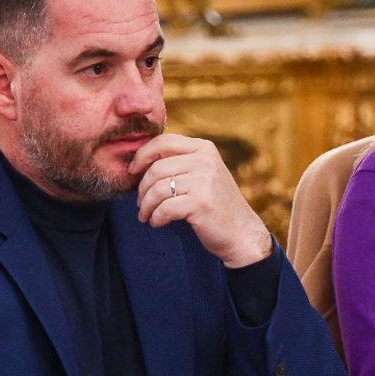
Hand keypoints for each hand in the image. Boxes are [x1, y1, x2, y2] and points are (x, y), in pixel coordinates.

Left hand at [132, 134, 272, 267]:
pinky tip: (158, 223)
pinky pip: (165, 208)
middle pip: (156, 168)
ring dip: (147, 206)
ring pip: (157, 189)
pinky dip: (156, 218)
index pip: (163, 142)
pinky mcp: (201, 203)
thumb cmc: (216, 206)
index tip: (132, 171)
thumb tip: (140, 163)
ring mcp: (205, 181)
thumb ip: (180, 163)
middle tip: (140, 203)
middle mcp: (205, 160)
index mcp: (204, 149)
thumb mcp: (203, 175)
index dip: (142, 155)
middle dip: (142, 188)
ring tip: (146, 216)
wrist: (242, 233)